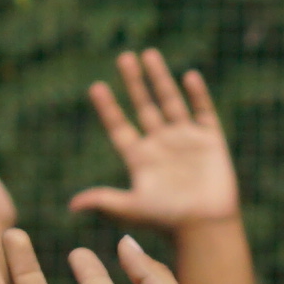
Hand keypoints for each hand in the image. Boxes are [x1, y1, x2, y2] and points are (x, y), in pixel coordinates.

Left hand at [69, 50, 236, 232]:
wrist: (207, 228)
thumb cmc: (168, 222)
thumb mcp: (131, 209)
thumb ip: (104, 201)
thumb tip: (71, 205)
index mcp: (140, 158)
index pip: (119, 126)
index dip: (108, 108)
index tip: (96, 87)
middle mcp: (161, 145)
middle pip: (143, 106)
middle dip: (133, 82)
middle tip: (123, 58)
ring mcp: (187, 142)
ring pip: (170, 103)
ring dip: (160, 79)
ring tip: (149, 54)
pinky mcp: (211, 143)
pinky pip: (204, 113)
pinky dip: (198, 95)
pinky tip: (189, 76)